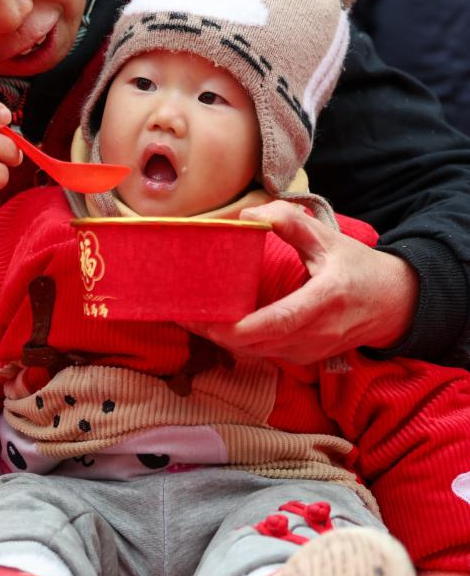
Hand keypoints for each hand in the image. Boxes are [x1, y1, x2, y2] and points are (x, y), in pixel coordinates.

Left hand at [185, 200, 418, 363]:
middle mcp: (315, 334)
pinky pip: (263, 354)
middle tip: (181, 310)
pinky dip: (238, 341)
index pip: (273, 324)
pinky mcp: (303, 358)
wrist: (393, 304)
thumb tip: (248, 217)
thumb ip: (289, 223)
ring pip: (254, 353)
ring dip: (222, 338)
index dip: (234, 327)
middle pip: (254, 344)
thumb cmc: (358, 268)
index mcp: (323, 301)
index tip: (204, 316)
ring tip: (191, 315)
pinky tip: (218, 323)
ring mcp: (309, 351)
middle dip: (214, 331)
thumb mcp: (328, 238)